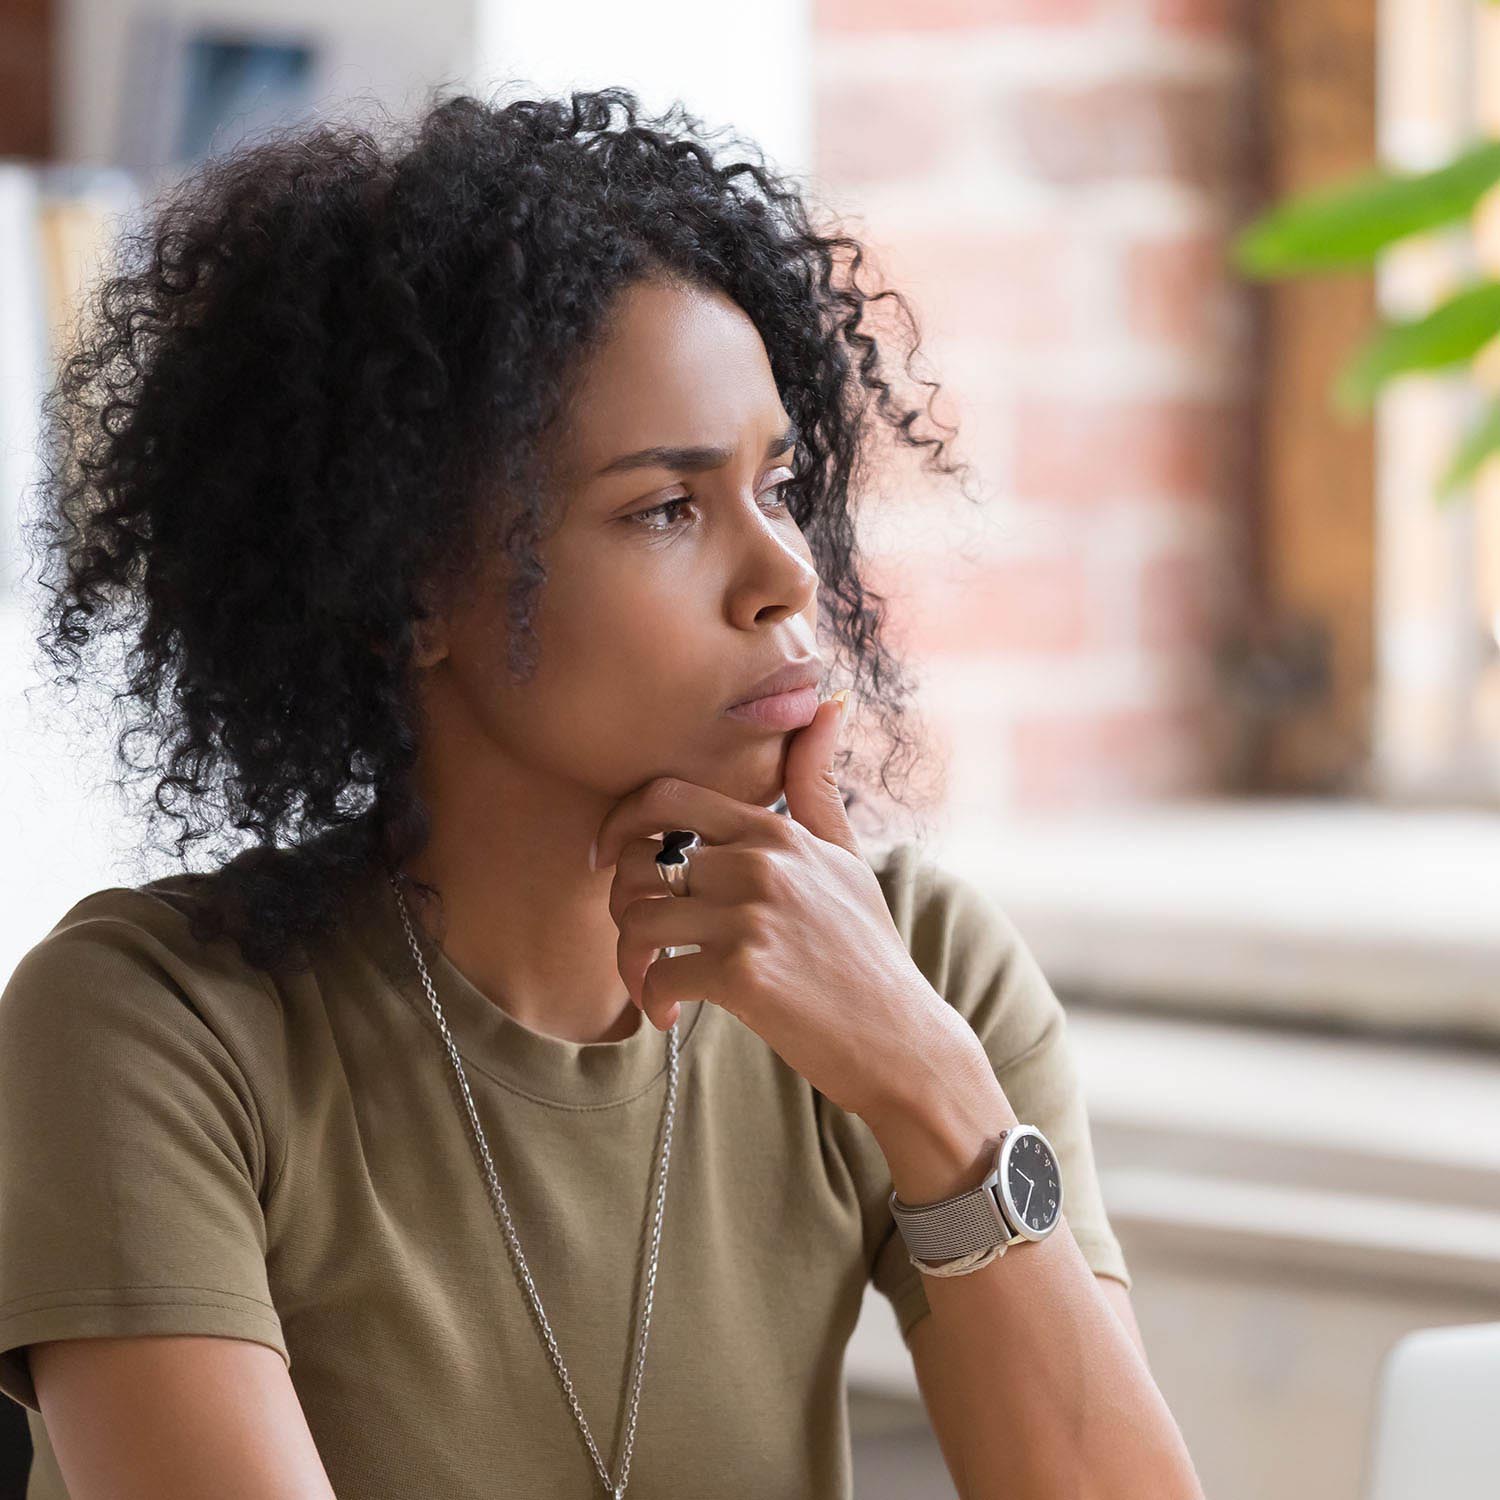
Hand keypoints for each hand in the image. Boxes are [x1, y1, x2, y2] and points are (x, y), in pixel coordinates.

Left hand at [590, 693, 959, 1122]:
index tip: (605, 857)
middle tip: (638, 937)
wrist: (901, 1039)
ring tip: (651, 980)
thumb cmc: (865, 949)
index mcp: (775, 831)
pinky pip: (658, 974)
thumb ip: (816, 785)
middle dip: (621, 901)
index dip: (618, 822)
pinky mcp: (743, 973)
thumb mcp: (846, 856)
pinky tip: (670, 1013)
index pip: (665, 796)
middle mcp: (761, 863)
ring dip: (630, 958)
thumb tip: (828, 700)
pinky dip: (652, 999)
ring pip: (637, 918)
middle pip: (638, 861)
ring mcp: (752, 916)